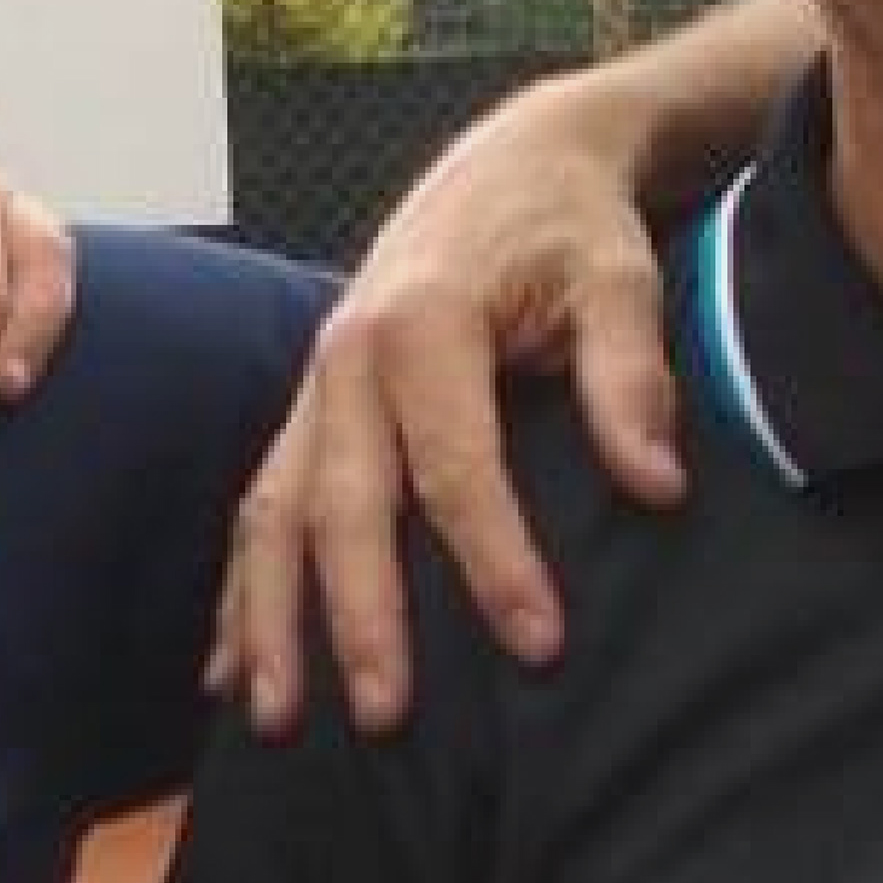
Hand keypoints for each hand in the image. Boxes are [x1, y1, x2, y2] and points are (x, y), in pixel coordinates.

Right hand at [211, 83, 693, 735]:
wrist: (511, 162)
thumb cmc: (572, 227)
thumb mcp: (620, 278)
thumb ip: (631, 376)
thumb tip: (654, 485)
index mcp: (422, 322)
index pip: (454, 467)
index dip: (495, 561)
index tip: (538, 646)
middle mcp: (345, 358)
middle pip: (342, 507)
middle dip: (359, 618)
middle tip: (384, 717)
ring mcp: (313, 388)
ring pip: (272, 516)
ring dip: (270, 622)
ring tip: (278, 720)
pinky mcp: (304, 410)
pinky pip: (254, 509)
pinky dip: (240, 592)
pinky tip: (229, 672)